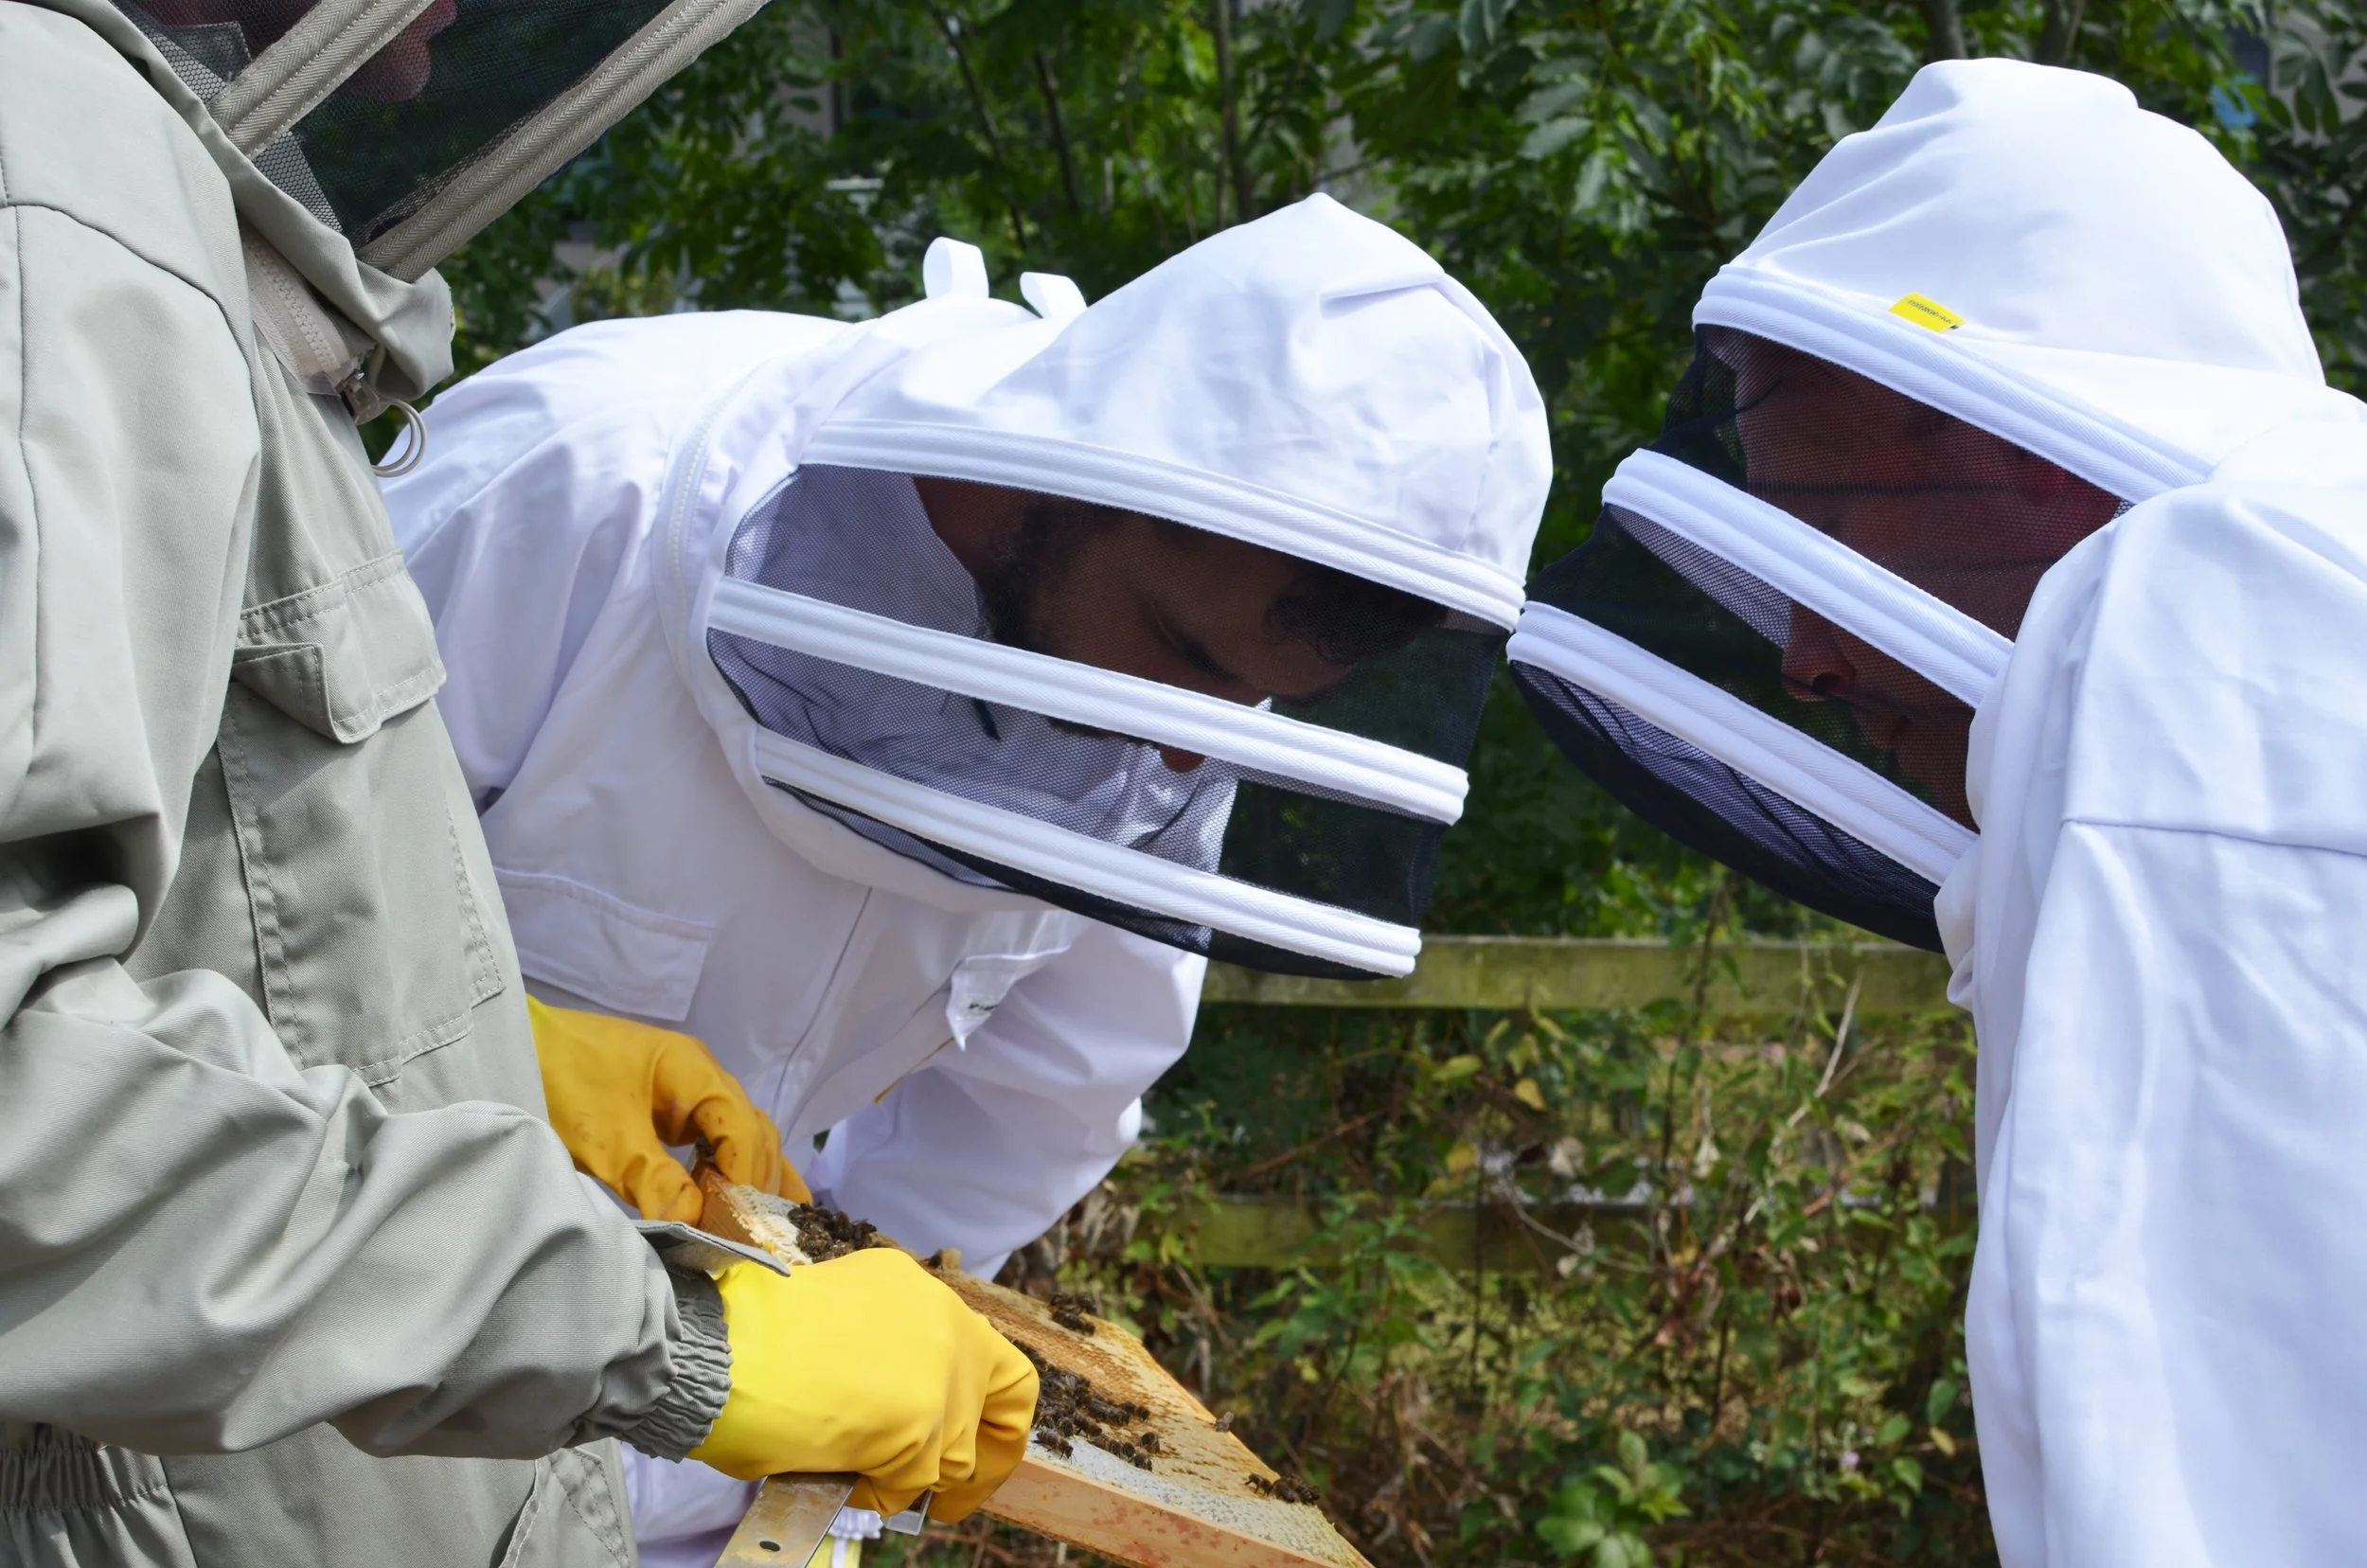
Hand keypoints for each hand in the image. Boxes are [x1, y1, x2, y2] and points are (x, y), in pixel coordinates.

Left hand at [527, 996, 807, 1221]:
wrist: (513, 1051)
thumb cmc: (562, 1084)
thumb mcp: (605, 1139)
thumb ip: (654, 1179)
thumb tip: (696, 1221)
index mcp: (695, 1071)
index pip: (742, 1127)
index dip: (747, 1176)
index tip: (743, 1224)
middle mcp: (703, 1078)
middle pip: (752, 1131)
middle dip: (758, 1182)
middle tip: (760, 1236)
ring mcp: (688, 1093)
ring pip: (739, 1136)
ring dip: (751, 1179)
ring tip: (769, 1227)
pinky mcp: (670, 1111)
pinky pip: (714, 1141)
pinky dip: (730, 1171)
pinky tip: (742, 1202)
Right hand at [690, 1252, 1038, 1519]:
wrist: (722, 1349)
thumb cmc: (752, 1336)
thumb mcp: (839, 1318)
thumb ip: (883, 1348)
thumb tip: (893, 1402)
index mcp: (922, 1293)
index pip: (990, 1355)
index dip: (990, 1406)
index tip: (972, 1438)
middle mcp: (947, 1325)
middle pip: (1006, 1403)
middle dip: (985, 1458)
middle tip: (952, 1494)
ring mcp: (942, 1376)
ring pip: (955, 1455)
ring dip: (911, 1479)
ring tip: (857, 1476)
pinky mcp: (921, 1427)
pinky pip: (910, 1486)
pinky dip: (877, 1497)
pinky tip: (840, 1481)